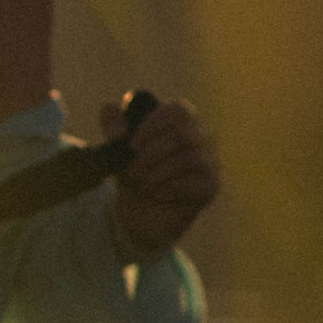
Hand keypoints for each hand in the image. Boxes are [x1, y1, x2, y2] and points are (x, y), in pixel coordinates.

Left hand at [102, 96, 219, 257]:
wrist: (140, 211)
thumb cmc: (133, 170)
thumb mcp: (116, 143)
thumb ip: (111, 119)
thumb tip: (119, 123)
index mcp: (182, 120)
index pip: (178, 110)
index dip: (153, 124)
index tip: (132, 144)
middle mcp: (202, 136)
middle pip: (183, 134)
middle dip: (152, 153)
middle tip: (132, 170)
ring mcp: (210, 161)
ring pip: (189, 158)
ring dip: (158, 173)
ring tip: (142, 184)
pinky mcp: (212, 186)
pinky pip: (196, 183)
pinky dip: (171, 189)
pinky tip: (157, 194)